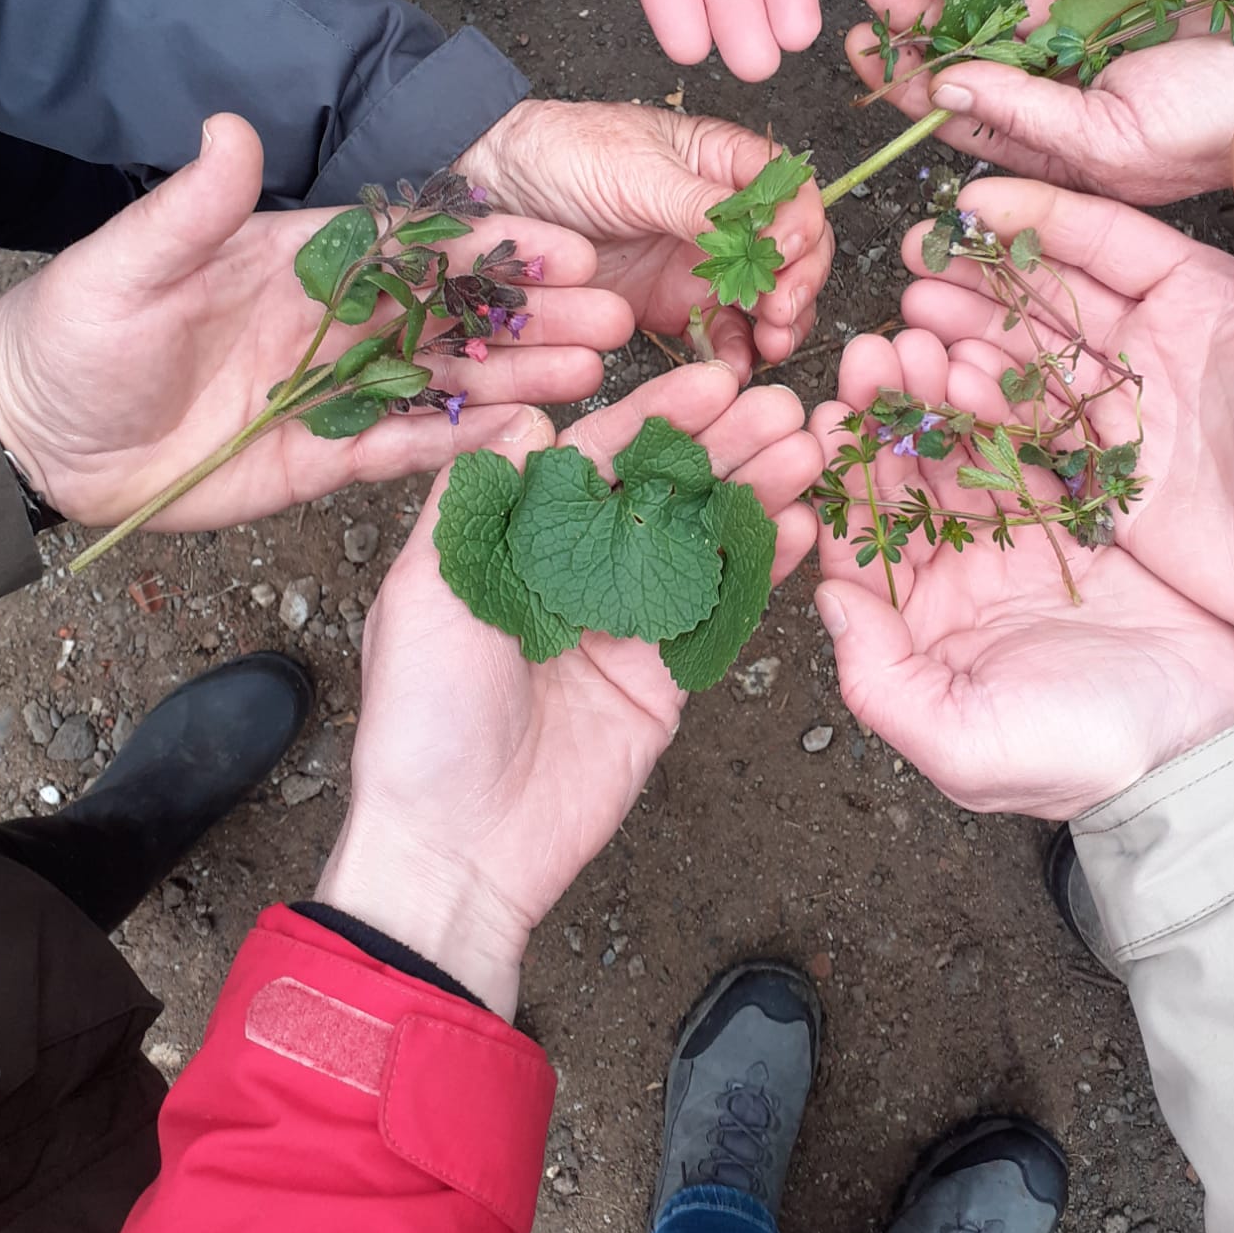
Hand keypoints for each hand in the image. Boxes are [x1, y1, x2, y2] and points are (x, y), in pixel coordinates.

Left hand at [0, 114, 632, 528]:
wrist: (36, 441)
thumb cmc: (75, 336)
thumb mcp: (130, 265)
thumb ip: (194, 205)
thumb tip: (233, 126)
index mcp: (306, 257)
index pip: (419, 242)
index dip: (494, 243)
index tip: (567, 241)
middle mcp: (338, 319)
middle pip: (456, 312)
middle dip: (536, 312)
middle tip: (615, 316)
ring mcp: (336, 390)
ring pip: (447, 380)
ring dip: (520, 378)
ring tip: (593, 376)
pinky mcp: (322, 457)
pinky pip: (404, 450)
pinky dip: (461, 445)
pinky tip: (524, 440)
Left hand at [316, 362, 821, 1014]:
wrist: (458, 851)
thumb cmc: (422, 721)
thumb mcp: (426, 594)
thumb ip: (474, 500)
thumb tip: (525, 418)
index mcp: (515, 540)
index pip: (597, 457)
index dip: (657, 417)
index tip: (715, 381)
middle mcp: (574, 570)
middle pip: (660, 489)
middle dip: (724, 445)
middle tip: (783, 406)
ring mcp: (625, 621)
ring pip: (701, 538)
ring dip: (756, 492)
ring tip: (811, 450)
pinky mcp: (664, 677)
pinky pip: (719, 610)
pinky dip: (762, 567)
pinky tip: (802, 526)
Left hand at [461, 99, 833, 378]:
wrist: (494, 187)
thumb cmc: (563, 153)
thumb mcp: (634, 169)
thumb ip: (698, 204)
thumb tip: (755, 232)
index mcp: (723, 163)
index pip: (789, 193)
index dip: (800, 224)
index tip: (783, 252)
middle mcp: (723, 216)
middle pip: (791, 252)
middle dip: (797, 282)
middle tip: (781, 310)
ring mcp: (701, 264)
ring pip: (766, 298)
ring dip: (777, 323)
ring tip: (768, 343)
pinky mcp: (672, 307)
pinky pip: (720, 335)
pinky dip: (734, 353)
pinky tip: (732, 366)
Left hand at [811, 331, 1233, 819]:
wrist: (1205, 745)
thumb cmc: (1081, 759)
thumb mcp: (960, 743)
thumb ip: (880, 679)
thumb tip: (825, 598)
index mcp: (915, 630)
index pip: (858, 543)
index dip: (838, 479)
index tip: (827, 419)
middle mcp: (955, 580)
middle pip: (902, 484)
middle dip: (882, 419)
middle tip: (872, 354)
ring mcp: (1014, 543)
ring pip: (959, 455)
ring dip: (934, 400)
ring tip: (920, 343)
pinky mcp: (1073, 517)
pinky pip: (1027, 450)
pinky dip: (1002, 408)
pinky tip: (981, 363)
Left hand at [848, 0, 1233, 203]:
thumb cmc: (1220, 125)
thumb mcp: (1113, 140)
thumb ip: (1026, 116)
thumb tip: (937, 94)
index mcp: (1047, 142)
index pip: (954, 111)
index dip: (901, 77)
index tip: (860, 43)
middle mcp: (1053, 86)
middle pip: (965, 43)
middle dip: (919, 10)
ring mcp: (1080, 28)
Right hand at [898, 119, 1233, 678]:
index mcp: (1200, 290)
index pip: (1103, 235)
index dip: (1037, 215)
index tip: (973, 199)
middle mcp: (1150, 341)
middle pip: (1047, 291)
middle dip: (979, 271)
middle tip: (914, 255)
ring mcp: (1121, 410)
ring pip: (1025, 357)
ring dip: (966, 335)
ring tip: (907, 321)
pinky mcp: (1103, 477)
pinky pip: (1028, 431)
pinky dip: (980, 409)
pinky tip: (938, 388)